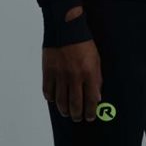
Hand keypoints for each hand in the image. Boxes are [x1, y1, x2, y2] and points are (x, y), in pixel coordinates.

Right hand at [42, 6, 102, 121]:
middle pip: (75, 104)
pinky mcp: (48, 71)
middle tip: (78, 118)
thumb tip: (97, 97)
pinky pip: (48, 91)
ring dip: (65, 110)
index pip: (91, 100)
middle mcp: (74, 77)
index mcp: (88, 73)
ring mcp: (60, 75)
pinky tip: (54, 100)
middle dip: (77, 115)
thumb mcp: (96, 59)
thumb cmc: (84, 43)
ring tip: (67, 112)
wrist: (65, 28)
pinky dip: (51, 98)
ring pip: (61, 101)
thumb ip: (97, 79)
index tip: (90, 117)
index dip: (91, 111)